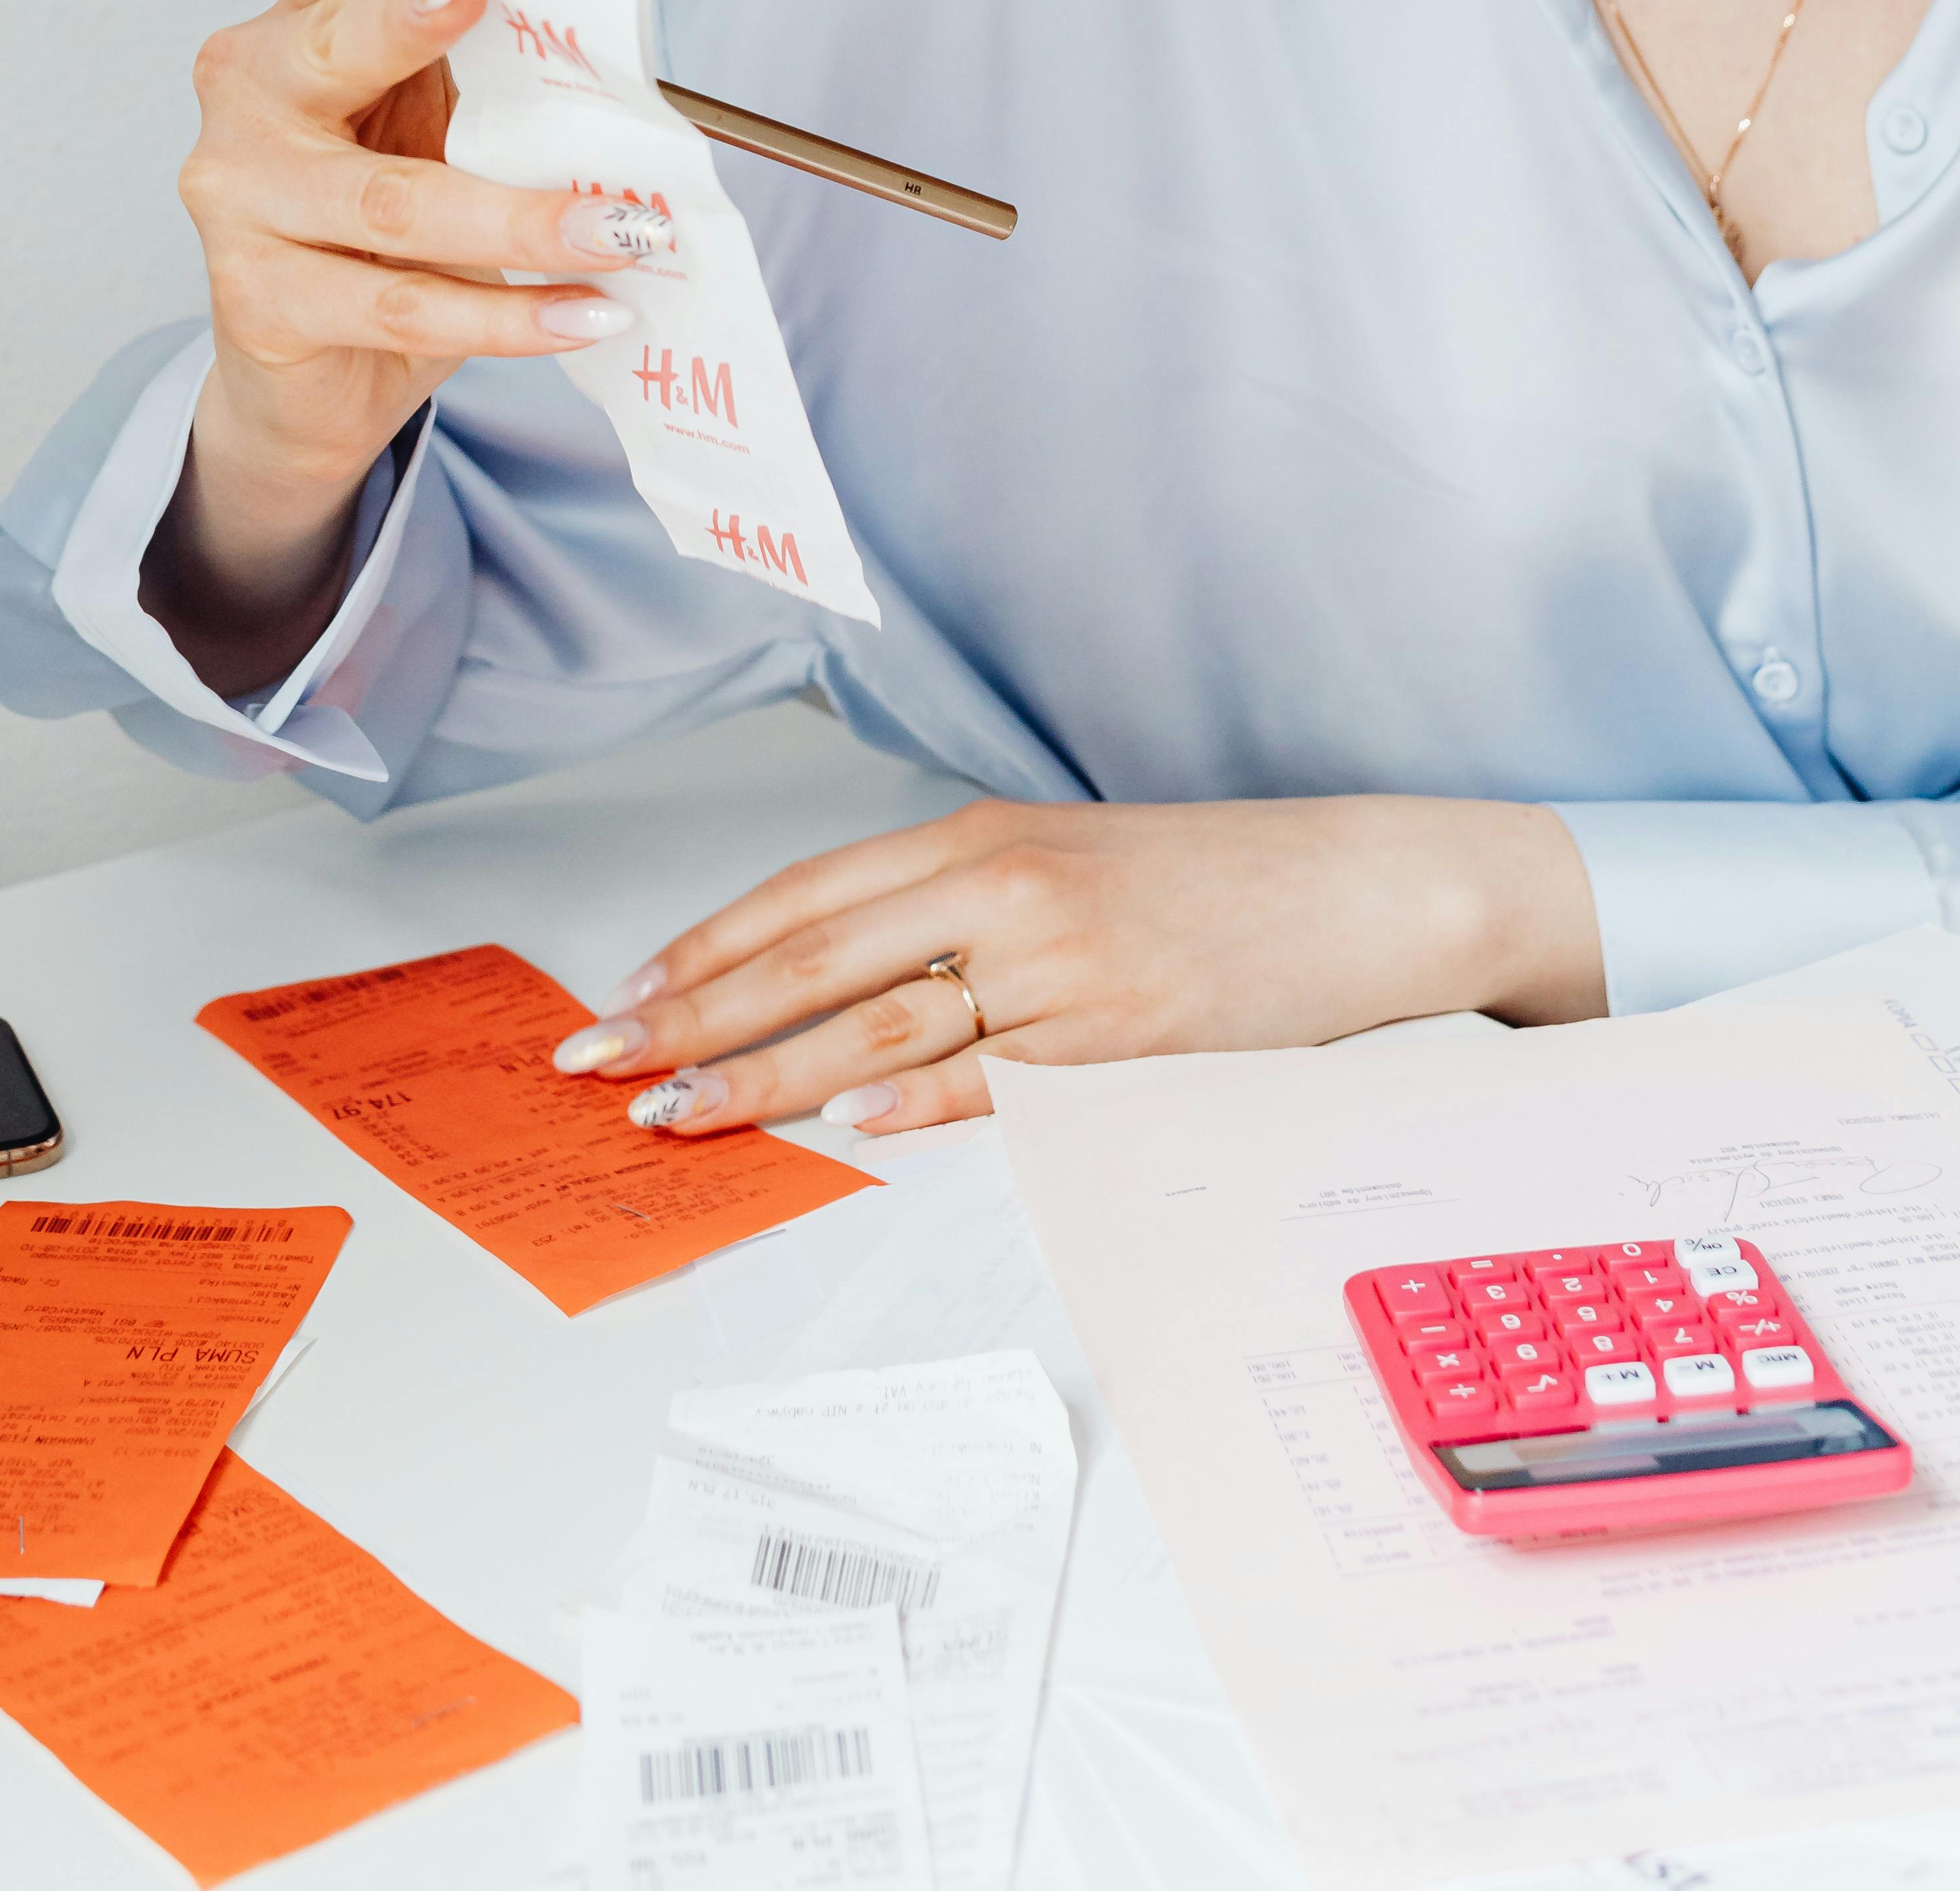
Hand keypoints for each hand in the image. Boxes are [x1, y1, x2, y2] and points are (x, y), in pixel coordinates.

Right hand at [148, 0, 672, 688]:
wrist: (310, 381)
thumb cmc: (393, 219)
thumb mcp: (438, 125)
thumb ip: (494, 73)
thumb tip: (625, 40)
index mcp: (292, 30)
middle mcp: (244, 103)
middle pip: (331, 52)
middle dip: (431, 43)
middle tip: (513, 22)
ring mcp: (239, 209)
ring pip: (393, 207)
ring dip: (523, 227)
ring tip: (624, 243)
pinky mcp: (268, 311)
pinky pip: (404, 311)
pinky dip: (507, 317)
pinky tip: (585, 318)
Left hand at [547, 795, 1604, 1135]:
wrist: (1360, 888)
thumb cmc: (1214, 884)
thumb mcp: (1071, 865)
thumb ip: (964, 908)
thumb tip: (852, 985)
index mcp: (985, 837)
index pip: (807, 894)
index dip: (706, 945)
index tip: (626, 991)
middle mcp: (1005, 886)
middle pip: (813, 956)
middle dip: (691, 1013)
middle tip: (599, 1059)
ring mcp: (1059, 962)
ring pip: (876, 1020)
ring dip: (762, 1072)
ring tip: (675, 1111)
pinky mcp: (1115, 1034)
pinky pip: (991, 1072)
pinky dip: (910, 1097)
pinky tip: (843, 1122)